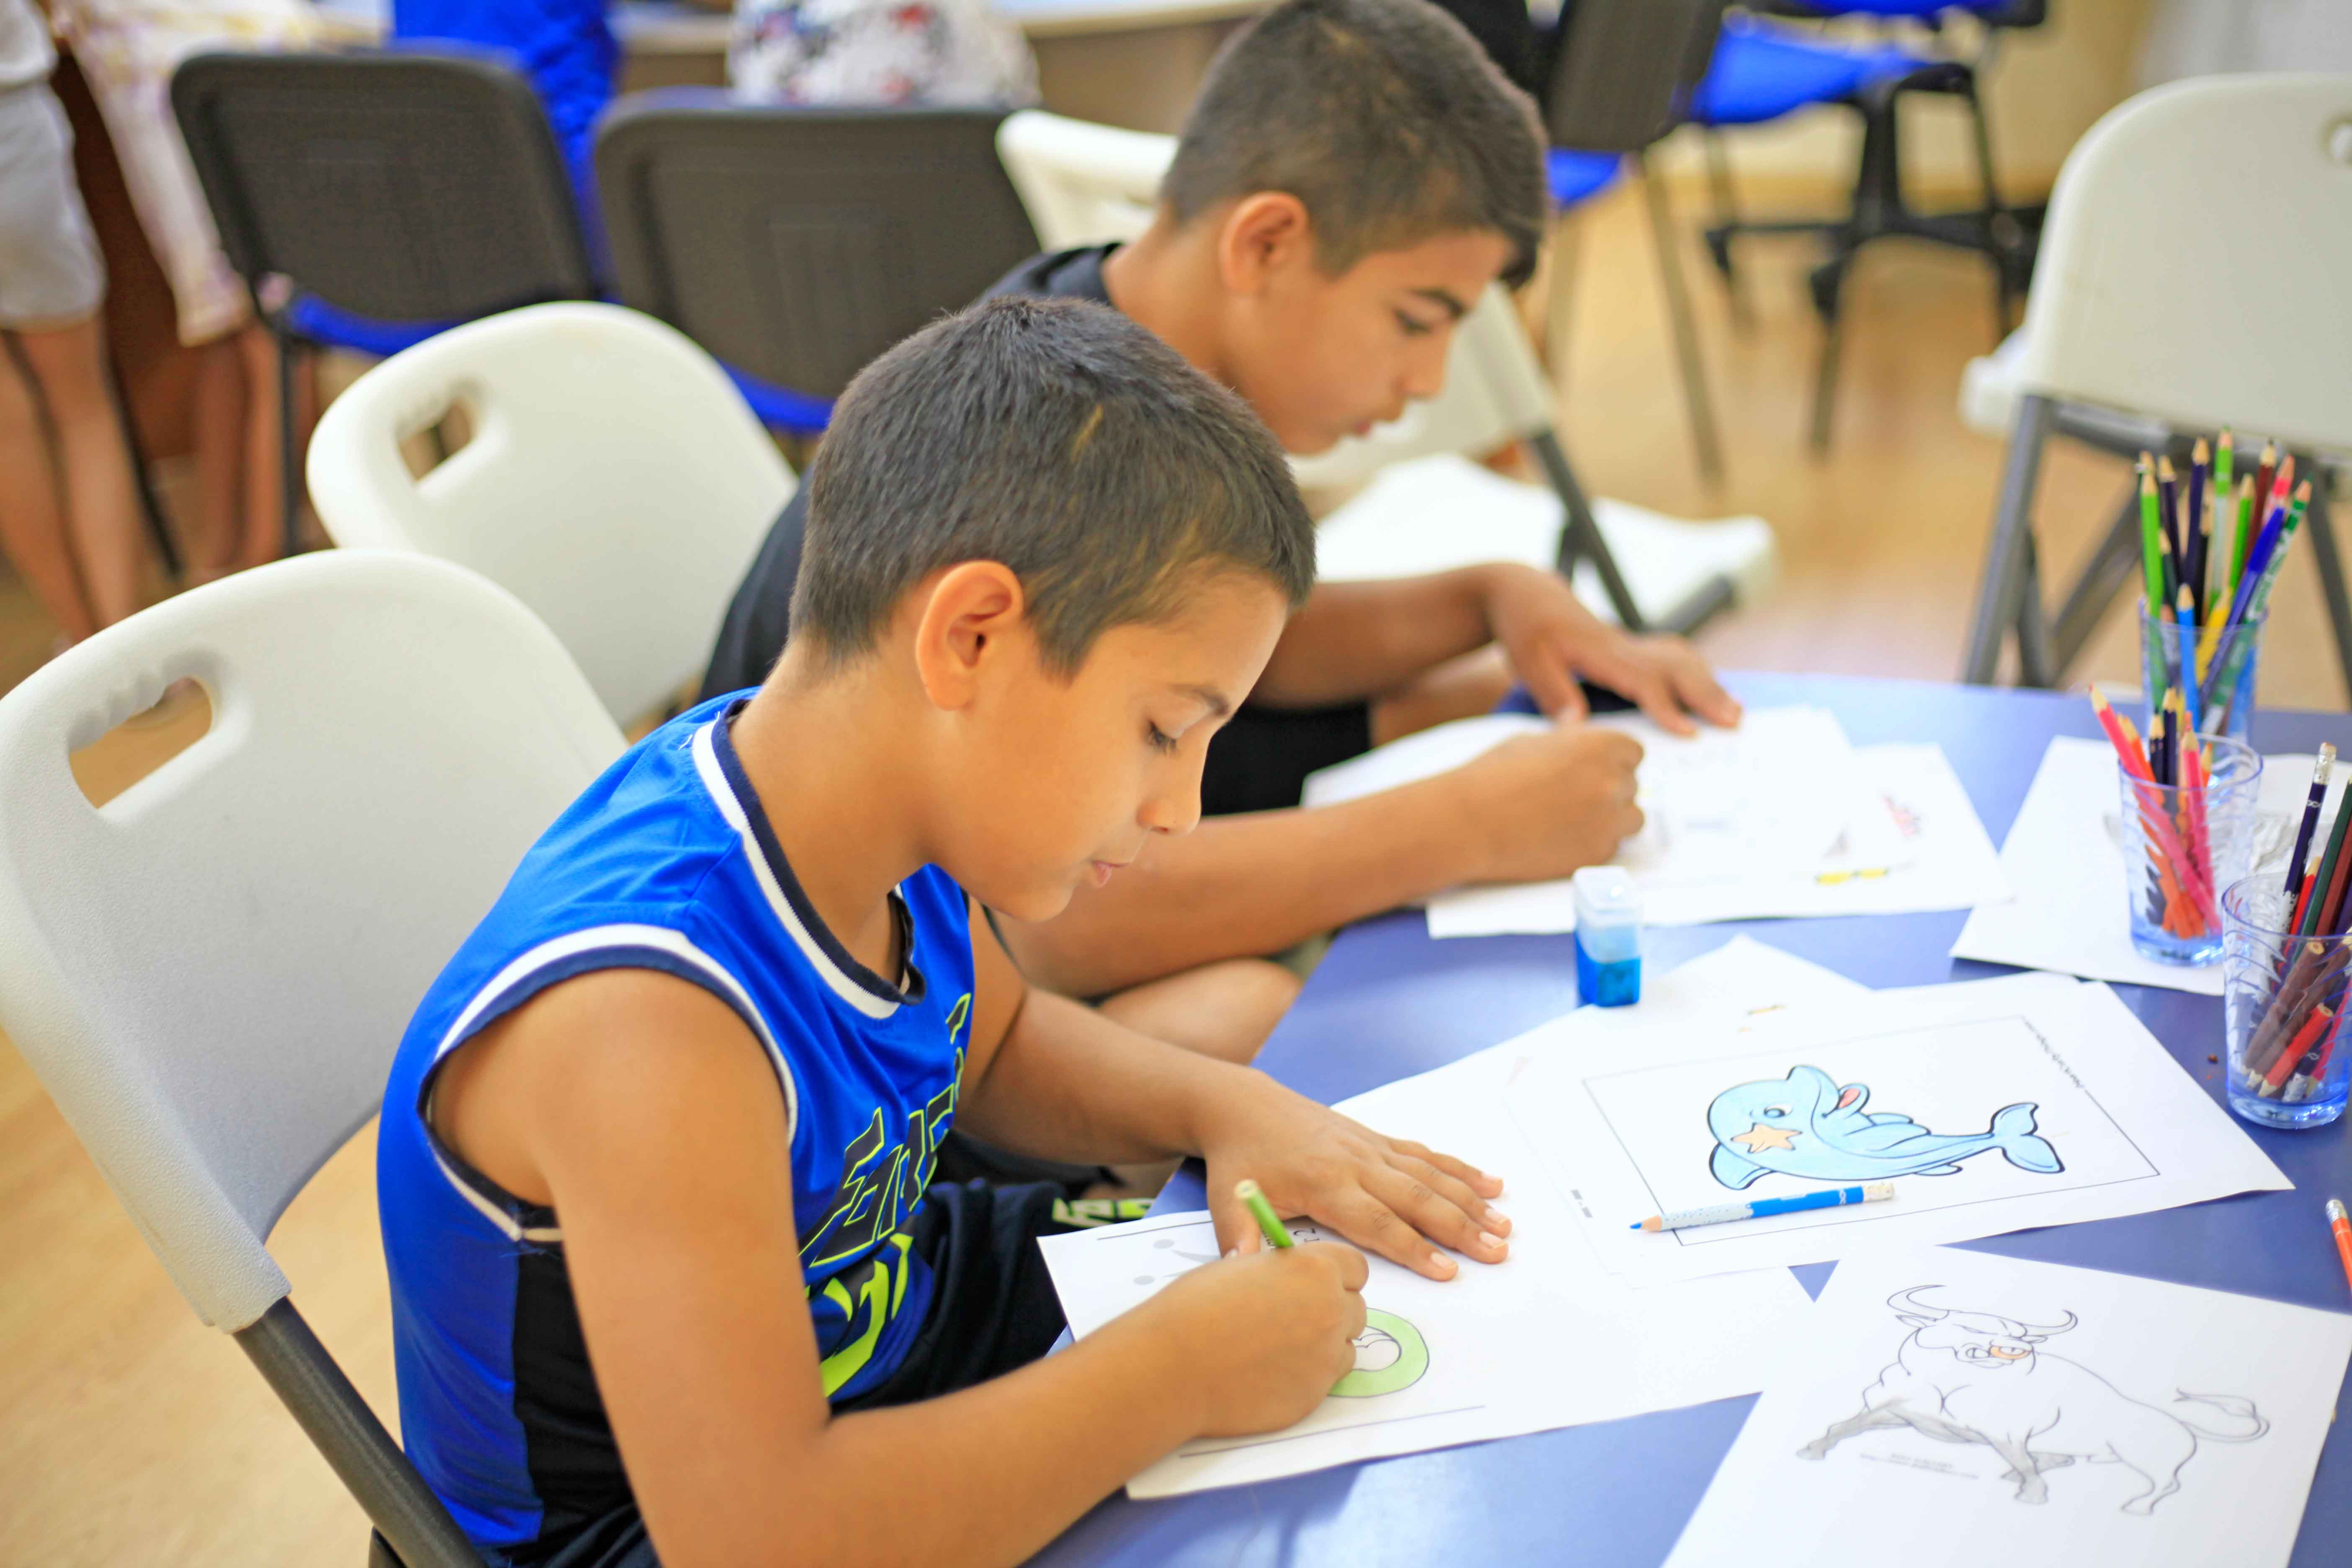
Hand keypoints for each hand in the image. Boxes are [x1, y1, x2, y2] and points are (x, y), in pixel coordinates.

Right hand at [1126, 1243, 1367, 1436]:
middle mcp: (1330, 1311)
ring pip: (1346, 1347)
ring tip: (1277, 1347)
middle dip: (1332, 1311)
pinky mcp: (1314, 1395)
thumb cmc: (1196, 1307)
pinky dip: (1309, 1375)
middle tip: (1292, 1318)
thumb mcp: (1243, 1269)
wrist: (1174, 1366)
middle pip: (1356, 1308)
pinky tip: (1270, 1372)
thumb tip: (1293, 1283)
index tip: (1314, 1283)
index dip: (1335, 1275)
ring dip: (1325, 1345)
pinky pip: (1327, 1380)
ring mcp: (1325, 1357)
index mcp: (1314, 1269)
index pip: (1356, 1268)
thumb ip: (1282, 1274)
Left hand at [1200, 1076, 1509, 1280]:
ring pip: (1429, 1176)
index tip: (1447, 1271)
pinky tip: (1491, 1184)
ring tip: (1504, 1226)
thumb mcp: (1231, 1203)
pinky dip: (1460, 1169)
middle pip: (1416, 1199)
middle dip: (1460, 1228)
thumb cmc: (1241, 1161)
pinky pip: (1425, 1155)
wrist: (1244, 1107)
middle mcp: (1355, 1163)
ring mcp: (1370, 1147)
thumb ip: (1242, 1242)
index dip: (1413, 1248)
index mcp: (1324, 1183)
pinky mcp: (1377, 1138)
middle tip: (1497, 1253)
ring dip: (1470, 1201)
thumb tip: (1247, 1275)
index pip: (1377, 1222)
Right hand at [1444, 723, 1644, 884]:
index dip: (1613, 761)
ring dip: (1611, 819)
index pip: (1634, 753)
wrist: (1468, 822)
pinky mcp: (1596, 854)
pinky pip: (1611, 847)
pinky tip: (1559, 838)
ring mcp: (1608, 821)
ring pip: (1632, 820)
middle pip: (1632, 786)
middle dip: (1608, 790)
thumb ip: (1567, 741)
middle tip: (1572, 797)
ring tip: (1573, 819)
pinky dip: (1593, 843)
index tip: (1594, 770)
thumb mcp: (1530, 742)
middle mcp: (1612, 782)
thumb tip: (1579, 732)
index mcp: (1599, 745)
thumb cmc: (1491, 777)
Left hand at [1478, 564, 1740, 735]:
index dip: (1666, 706)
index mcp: (1600, 651)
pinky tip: (1711, 688)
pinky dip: (1697, 671)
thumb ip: (1553, 693)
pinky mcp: (1631, 644)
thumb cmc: (1526, 630)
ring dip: (1709, 683)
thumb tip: (1576, 727)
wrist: (1527, 593)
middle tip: (1735, 722)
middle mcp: (1623, 644)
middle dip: (1707, 694)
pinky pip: (1672, 654)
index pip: (1642, 679)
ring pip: (1680, 659)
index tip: (1689, 732)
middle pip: (1675, 666)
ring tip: (1736, 711)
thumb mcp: (1529, 663)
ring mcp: (1630, 642)